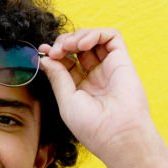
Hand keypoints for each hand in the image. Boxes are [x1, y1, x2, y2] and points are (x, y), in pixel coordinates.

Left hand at [39, 28, 155, 163]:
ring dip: (77, 36)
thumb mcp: (66, 100)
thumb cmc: (92, 126)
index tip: (44, 50)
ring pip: (93, 38)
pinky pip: (112, 36)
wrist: (118, 134)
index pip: (66, 61)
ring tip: (69, 46)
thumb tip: (45, 58)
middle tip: (56, 50)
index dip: (54, 52)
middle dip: (64, 43)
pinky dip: (96, 33)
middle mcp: (95, 76)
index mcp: (80, 88)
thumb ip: (57, 77)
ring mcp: (109, 68)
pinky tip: (83, 44)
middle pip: (78, 47)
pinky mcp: (123, 61)